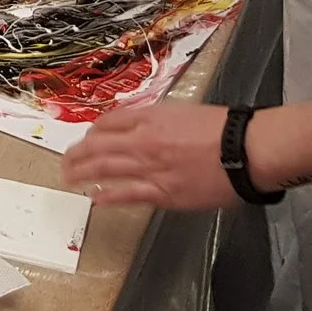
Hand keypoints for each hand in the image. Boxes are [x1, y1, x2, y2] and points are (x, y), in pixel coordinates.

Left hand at [61, 102, 236, 209]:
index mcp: (152, 117)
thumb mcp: (187, 112)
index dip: (95, 131)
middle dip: (77, 153)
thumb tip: (149, 125)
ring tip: (68, 178)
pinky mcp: (162, 192)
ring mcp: (150, 167)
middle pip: (98, 145)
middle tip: (66, 160)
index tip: (89, 137)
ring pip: (104, 168)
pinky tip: (95, 198)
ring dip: (82, 173)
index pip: (110, 122)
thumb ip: (163, 119)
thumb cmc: (225, 129)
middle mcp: (143, 140)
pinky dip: (108, 196)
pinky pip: (127, 194)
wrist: (245, 149)